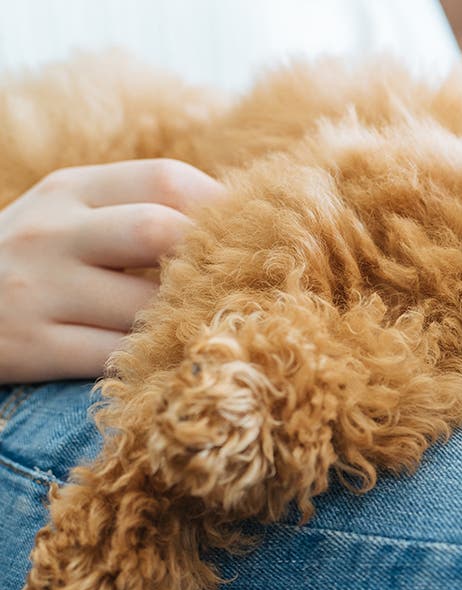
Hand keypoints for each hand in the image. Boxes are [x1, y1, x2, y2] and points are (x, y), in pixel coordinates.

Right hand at [0, 159, 224, 382]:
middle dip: (212, 261)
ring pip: (146, 305)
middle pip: (160, 231)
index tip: (255, 237)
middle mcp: (53, 232)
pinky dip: (155, 360)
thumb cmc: (30, 262)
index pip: (166, 179)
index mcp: (71, 190)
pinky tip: (173, 361)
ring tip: (218, 327)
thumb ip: (136, 212)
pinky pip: (116, 357)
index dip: (223, 207)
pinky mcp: (30, 347)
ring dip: (191, 320)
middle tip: (244, 286)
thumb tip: (238, 226)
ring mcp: (38, 289)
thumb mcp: (68, 217)